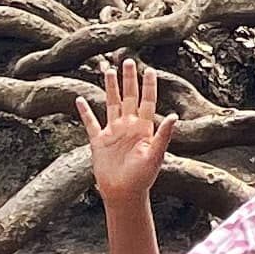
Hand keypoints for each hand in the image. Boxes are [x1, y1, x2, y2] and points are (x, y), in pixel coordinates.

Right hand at [77, 54, 175, 202]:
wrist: (124, 193)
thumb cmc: (143, 177)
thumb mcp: (155, 155)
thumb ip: (163, 135)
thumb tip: (175, 116)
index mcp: (144, 128)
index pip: (147, 101)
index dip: (148, 86)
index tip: (149, 70)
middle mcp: (129, 126)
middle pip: (129, 97)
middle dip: (128, 79)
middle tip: (127, 60)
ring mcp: (113, 132)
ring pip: (111, 104)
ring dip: (109, 88)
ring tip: (107, 70)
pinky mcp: (98, 141)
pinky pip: (91, 123)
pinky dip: (85, 112)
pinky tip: (80, 99)